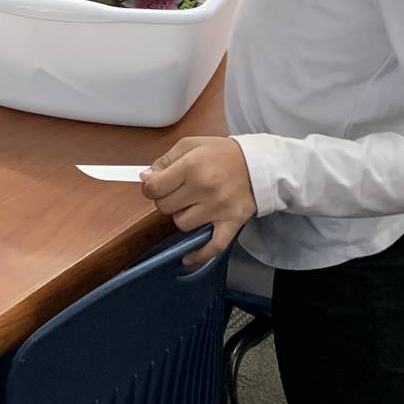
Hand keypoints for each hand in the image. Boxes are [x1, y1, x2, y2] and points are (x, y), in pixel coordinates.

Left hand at [141, 137, 253, 262]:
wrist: (258, 164)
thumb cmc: (222, 153)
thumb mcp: (190, 145)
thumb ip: (165, 160)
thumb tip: (145, 178)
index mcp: (192, 166)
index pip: (155, 188)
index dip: (150, 188)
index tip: (155, 187)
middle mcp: (204, 188)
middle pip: (165, 207)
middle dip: (166, 201)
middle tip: (176, 194)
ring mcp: (218, 208)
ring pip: (182, 224)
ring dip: (182, 217)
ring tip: (192, 206)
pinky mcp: (232, 222)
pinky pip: (213, 246)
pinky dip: (199, 255)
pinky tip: (188, 258)